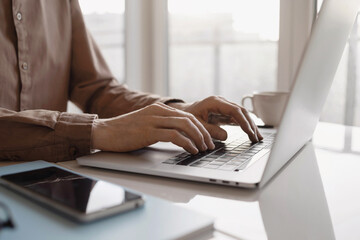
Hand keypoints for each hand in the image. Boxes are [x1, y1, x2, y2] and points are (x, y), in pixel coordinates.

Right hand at [92, 103, 214, 153]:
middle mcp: (158, 111)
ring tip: (203, 148)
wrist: (104, 132)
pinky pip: (174, 136)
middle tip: (209, 145)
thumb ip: (161, 125)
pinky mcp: (148, 131)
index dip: (200, 127)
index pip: (187, 115)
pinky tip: (191, 150)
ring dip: (198, 138)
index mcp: (159, 108)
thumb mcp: (146, 123)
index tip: (207, 138)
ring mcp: (153, 120)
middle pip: (189, 119)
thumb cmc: (124, 131)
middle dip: (203, 133)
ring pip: (185, 125)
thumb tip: (179, 136)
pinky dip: (186, 143)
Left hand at [168, 96, 262, 141]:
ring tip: (257, 138)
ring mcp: (224, 107)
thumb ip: (209, 130)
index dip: (243, 121)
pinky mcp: (225, 112)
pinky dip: (245, 126)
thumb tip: (225, 136)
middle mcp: (221, 102)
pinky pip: (238, 118)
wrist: (182, 112)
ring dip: (250, 125)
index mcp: (214, 102)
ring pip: (242, 115)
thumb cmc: (187, 117)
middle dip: (250, 125)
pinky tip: (251, 134)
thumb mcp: (196, 124)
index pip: (234, 110)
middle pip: (241, 111)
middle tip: (256, 138)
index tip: (249, 132)